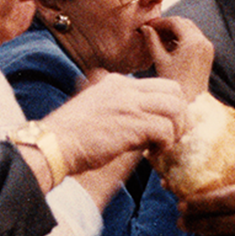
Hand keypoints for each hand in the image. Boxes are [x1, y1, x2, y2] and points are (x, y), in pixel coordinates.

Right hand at [45, 73, 184, 173]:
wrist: (54, 144)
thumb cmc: (71, 135)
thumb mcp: (96, 108)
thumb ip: (118, 107)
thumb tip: (141, 122)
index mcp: (117, 82)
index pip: (160, 84)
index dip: (169, 106)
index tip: (165, 125)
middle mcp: (126, 88)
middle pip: (174, 91)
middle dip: (180, 115)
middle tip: (171, 135)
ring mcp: (130, 104)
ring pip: (175, 108)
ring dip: (175, 130)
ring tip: (162, 145)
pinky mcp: (132, 124)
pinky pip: (166, 130)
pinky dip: (165, 144)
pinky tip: (152, 153)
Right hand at [142, 15, 213, 100]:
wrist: (190, 101)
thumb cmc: (174, 82)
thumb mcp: (160, 60)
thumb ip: (152, 41)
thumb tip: (145, 28)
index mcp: (193, 41)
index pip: (175, 22)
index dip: (160, 22)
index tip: (148, 25)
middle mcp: (203, 42)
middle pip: (184, 23)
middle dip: (168, 25)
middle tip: (152, 30)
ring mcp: (207, 48)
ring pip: (190, 30)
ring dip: (175, 31)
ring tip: (159, 38)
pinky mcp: (207, 54)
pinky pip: (194, 39)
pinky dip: (182, 39)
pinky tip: (169, 46)